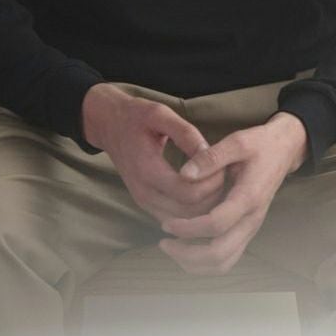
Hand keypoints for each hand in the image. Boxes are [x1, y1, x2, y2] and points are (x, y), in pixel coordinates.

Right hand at [81, 83, 226, 223]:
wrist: (110, 126)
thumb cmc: (136, 117)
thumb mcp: (161, 114)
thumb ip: (185, 133)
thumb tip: (209, 154)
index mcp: (147, 169)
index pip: (188, 193)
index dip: (212, 183)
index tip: (224, 165)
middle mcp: (143, 193)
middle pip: (189, 212)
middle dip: (213, 196)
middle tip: (226, 173)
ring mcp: (143, 202)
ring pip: (184, 220)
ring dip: (205, 206)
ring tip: (218, 180)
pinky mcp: (146, 205)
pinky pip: (175, 219)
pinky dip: (193, 210)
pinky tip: (204, 189)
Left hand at [158, 112, 308, 275]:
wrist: (284, 150)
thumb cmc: (261, 144)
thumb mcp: (237, 141)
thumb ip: (210, 157)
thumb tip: (183, 174)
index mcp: (249, 197)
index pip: (216, 225)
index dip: (188, 229)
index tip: (166, 224)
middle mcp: (252, 219)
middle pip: (219, 254)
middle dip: (187, 254)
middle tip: (164, 242)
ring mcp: (251, 228)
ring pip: (223, 263)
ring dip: (195, 263)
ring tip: (172, 248)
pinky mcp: (248, 230)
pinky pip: (227, 258)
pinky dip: (205, 262)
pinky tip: (188, 247)